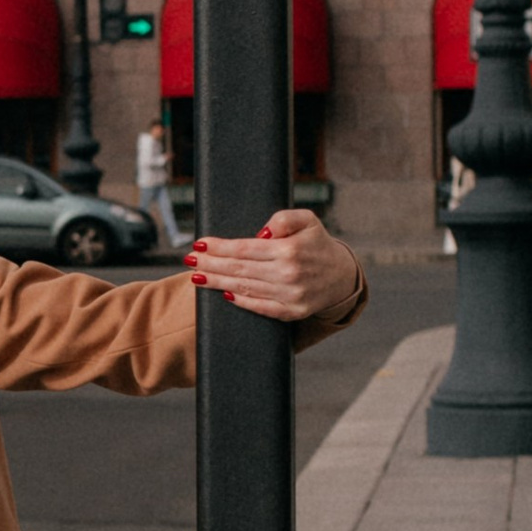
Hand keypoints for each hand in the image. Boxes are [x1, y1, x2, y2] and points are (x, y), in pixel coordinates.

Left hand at [182, 208, 360, 322]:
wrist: (342, 276)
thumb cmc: (318, 243)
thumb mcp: (307, 220)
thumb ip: (283, 219)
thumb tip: (260, 233)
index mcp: (290, 250)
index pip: (244, 248)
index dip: (219, 247)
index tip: (199, 244)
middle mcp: (289, 274)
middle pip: (238, 269)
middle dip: (210, 264)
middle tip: (189, 260)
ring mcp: (290, 295)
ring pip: (244, 288)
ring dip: (217, 282)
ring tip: (197, 276)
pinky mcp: (292, 312)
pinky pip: (260, 307)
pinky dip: (241, 302)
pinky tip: (224, 294)